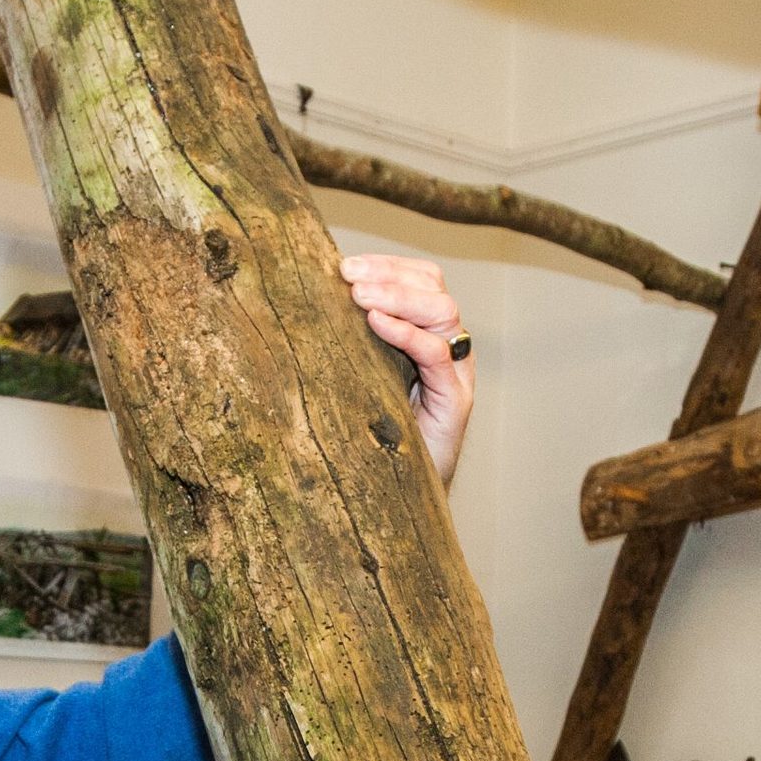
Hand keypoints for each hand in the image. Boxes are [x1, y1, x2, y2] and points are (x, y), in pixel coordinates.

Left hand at [341, 254, 473, 483]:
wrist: (402, 496)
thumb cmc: (376, 437)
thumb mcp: (360, 377)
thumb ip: (351, 342)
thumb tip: (304, 303)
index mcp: (427, 334)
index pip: (421, 279)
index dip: (387, 264)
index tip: (344, 265)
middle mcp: (447, 347)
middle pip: (434, 287)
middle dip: (389, 274)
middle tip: (347, 276)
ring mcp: (455, 373)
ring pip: (442, 312)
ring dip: (397, 296)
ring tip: (359, 297)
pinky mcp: (455, 401)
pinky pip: (437, 355)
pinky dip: (408, 333)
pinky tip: (377, 324)